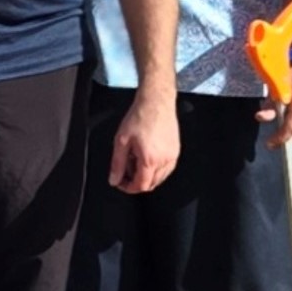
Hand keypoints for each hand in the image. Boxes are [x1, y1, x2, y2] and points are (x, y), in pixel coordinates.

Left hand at [111, 80, 181, 194]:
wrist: (156, 102)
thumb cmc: (139, 117)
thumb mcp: (121, 141)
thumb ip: (117, 164)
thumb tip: (114, 180)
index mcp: (150, 160)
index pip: (141, 186)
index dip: (128, 188)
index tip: (121, 182)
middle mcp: (164, 161)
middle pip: (151, 184)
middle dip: (137, 182)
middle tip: (125, 171)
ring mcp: (172, 156)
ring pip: (160, 178)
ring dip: (147, 176)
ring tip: (135, 160)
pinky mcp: (176, 150)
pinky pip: (167, 168)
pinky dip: (156, 169)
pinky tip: (147, 157)